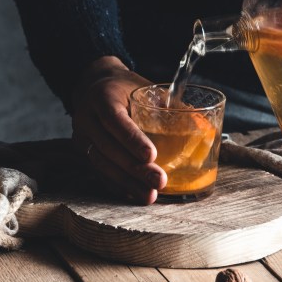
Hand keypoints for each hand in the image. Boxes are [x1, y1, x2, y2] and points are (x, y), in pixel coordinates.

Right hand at [70, 56, 166, 203]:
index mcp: (103, 96)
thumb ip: (168, 105)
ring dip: (127, 183)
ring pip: (102, 164)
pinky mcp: (83, 152)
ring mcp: (82, 137)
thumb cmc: (126, 88)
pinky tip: (135, 194)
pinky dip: (118, 185)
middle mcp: (87, 118)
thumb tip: (200, 127)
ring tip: (150, 195)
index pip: (114, 119)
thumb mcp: (145, 87)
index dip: (132, 139)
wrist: (95, 86)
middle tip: (159, 181)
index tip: (151, 156)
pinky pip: (99, 173)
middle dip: (135, 168)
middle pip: (108, 148)